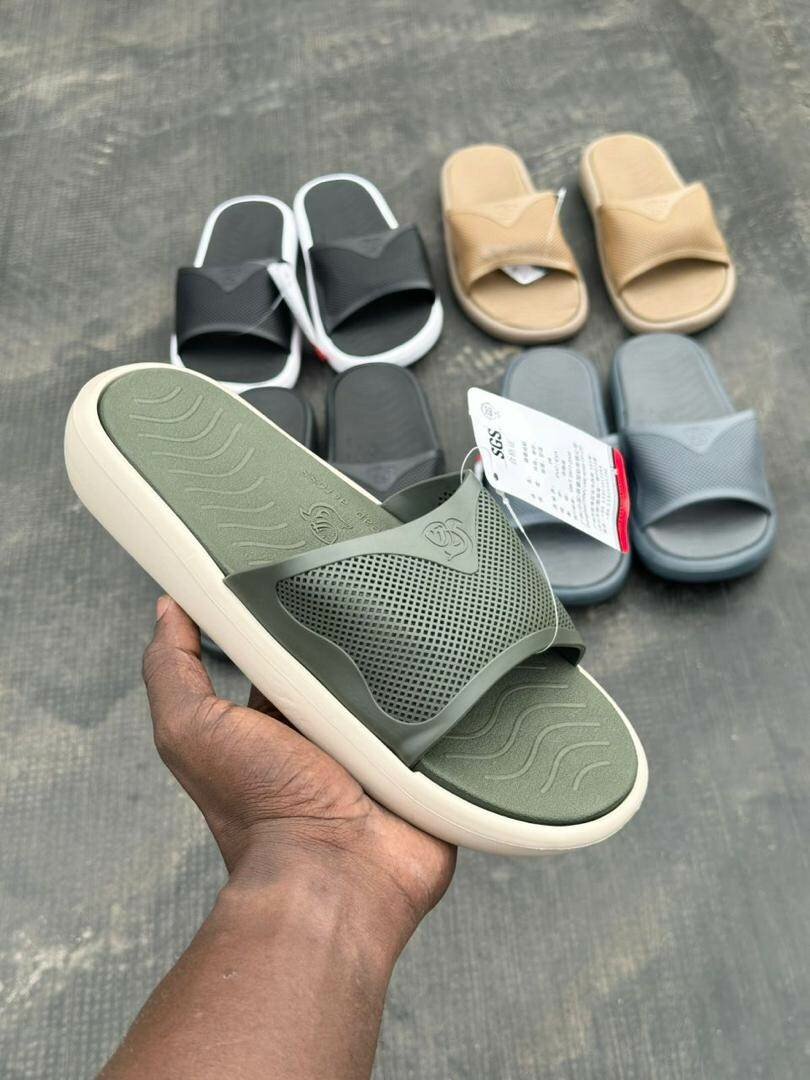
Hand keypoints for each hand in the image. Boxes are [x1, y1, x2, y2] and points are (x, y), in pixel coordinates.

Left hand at [142, 597, 455, 942]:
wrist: (337, 875)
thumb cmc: (260, 809)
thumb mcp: (192, 729)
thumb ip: (172, 670)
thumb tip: (168, 610)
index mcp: (273, 723)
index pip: (284, 651)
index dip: (289, 614)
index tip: (303, 573)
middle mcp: (327, 734)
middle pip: (347, 662)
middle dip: (358, 632)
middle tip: (374, 594)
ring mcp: (380, 749)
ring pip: (399, 684)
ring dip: (409, 661)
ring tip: (422, 624)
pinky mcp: (427, 764)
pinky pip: (446, 718)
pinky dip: (449, 698)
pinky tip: (458, 667)